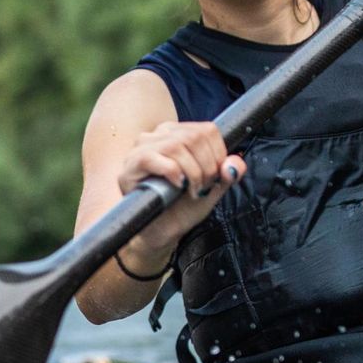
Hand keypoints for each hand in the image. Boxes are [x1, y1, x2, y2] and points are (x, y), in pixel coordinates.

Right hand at [113, 121, 245, 275]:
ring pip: (175, 146)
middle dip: (207, 166)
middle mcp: (158, 135)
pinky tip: (176, 186)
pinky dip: (172, 172)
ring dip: (192, 172)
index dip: (218, 154)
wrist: (162, 231)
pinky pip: (153, 158)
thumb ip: (228, 173)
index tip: (215, 176)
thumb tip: (233, 165)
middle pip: (194, 137)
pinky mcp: (130, 167)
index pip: (207, 130)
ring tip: (192, 190)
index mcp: (178, 133)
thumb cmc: (184, 206)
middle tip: (203, 187)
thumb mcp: (213, 187)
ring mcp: (140, 149)